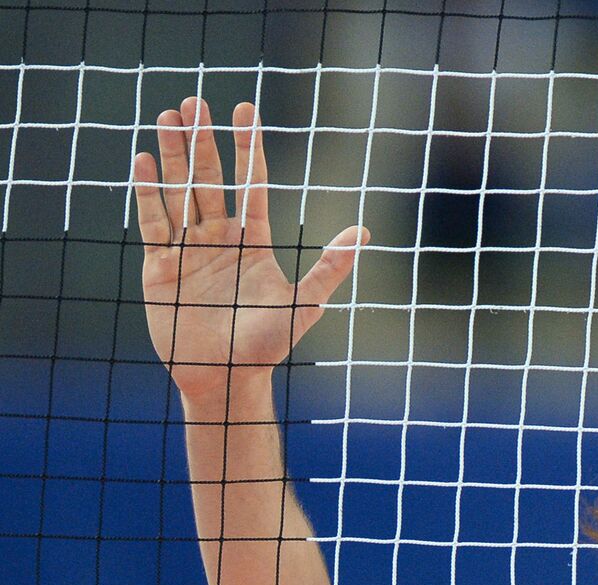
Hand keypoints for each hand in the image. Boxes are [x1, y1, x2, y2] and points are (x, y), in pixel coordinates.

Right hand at [133, 97, 368, 400]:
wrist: (226, 379)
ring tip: (167, 118)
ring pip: (180, 192)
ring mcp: (189, 250)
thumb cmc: (268, 347)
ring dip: (173, 156)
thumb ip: (330, 268)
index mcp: (255, 242)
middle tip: (193, 102)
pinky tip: (143, 161)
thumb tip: (364, 233)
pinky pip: (154, 221)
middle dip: (202, 141)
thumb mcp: (304, 305)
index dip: (247, 147)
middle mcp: (221, 239)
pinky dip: (148, 192)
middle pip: (211, 179)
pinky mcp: (161, 266)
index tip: (243, 110)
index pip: (252, 184)